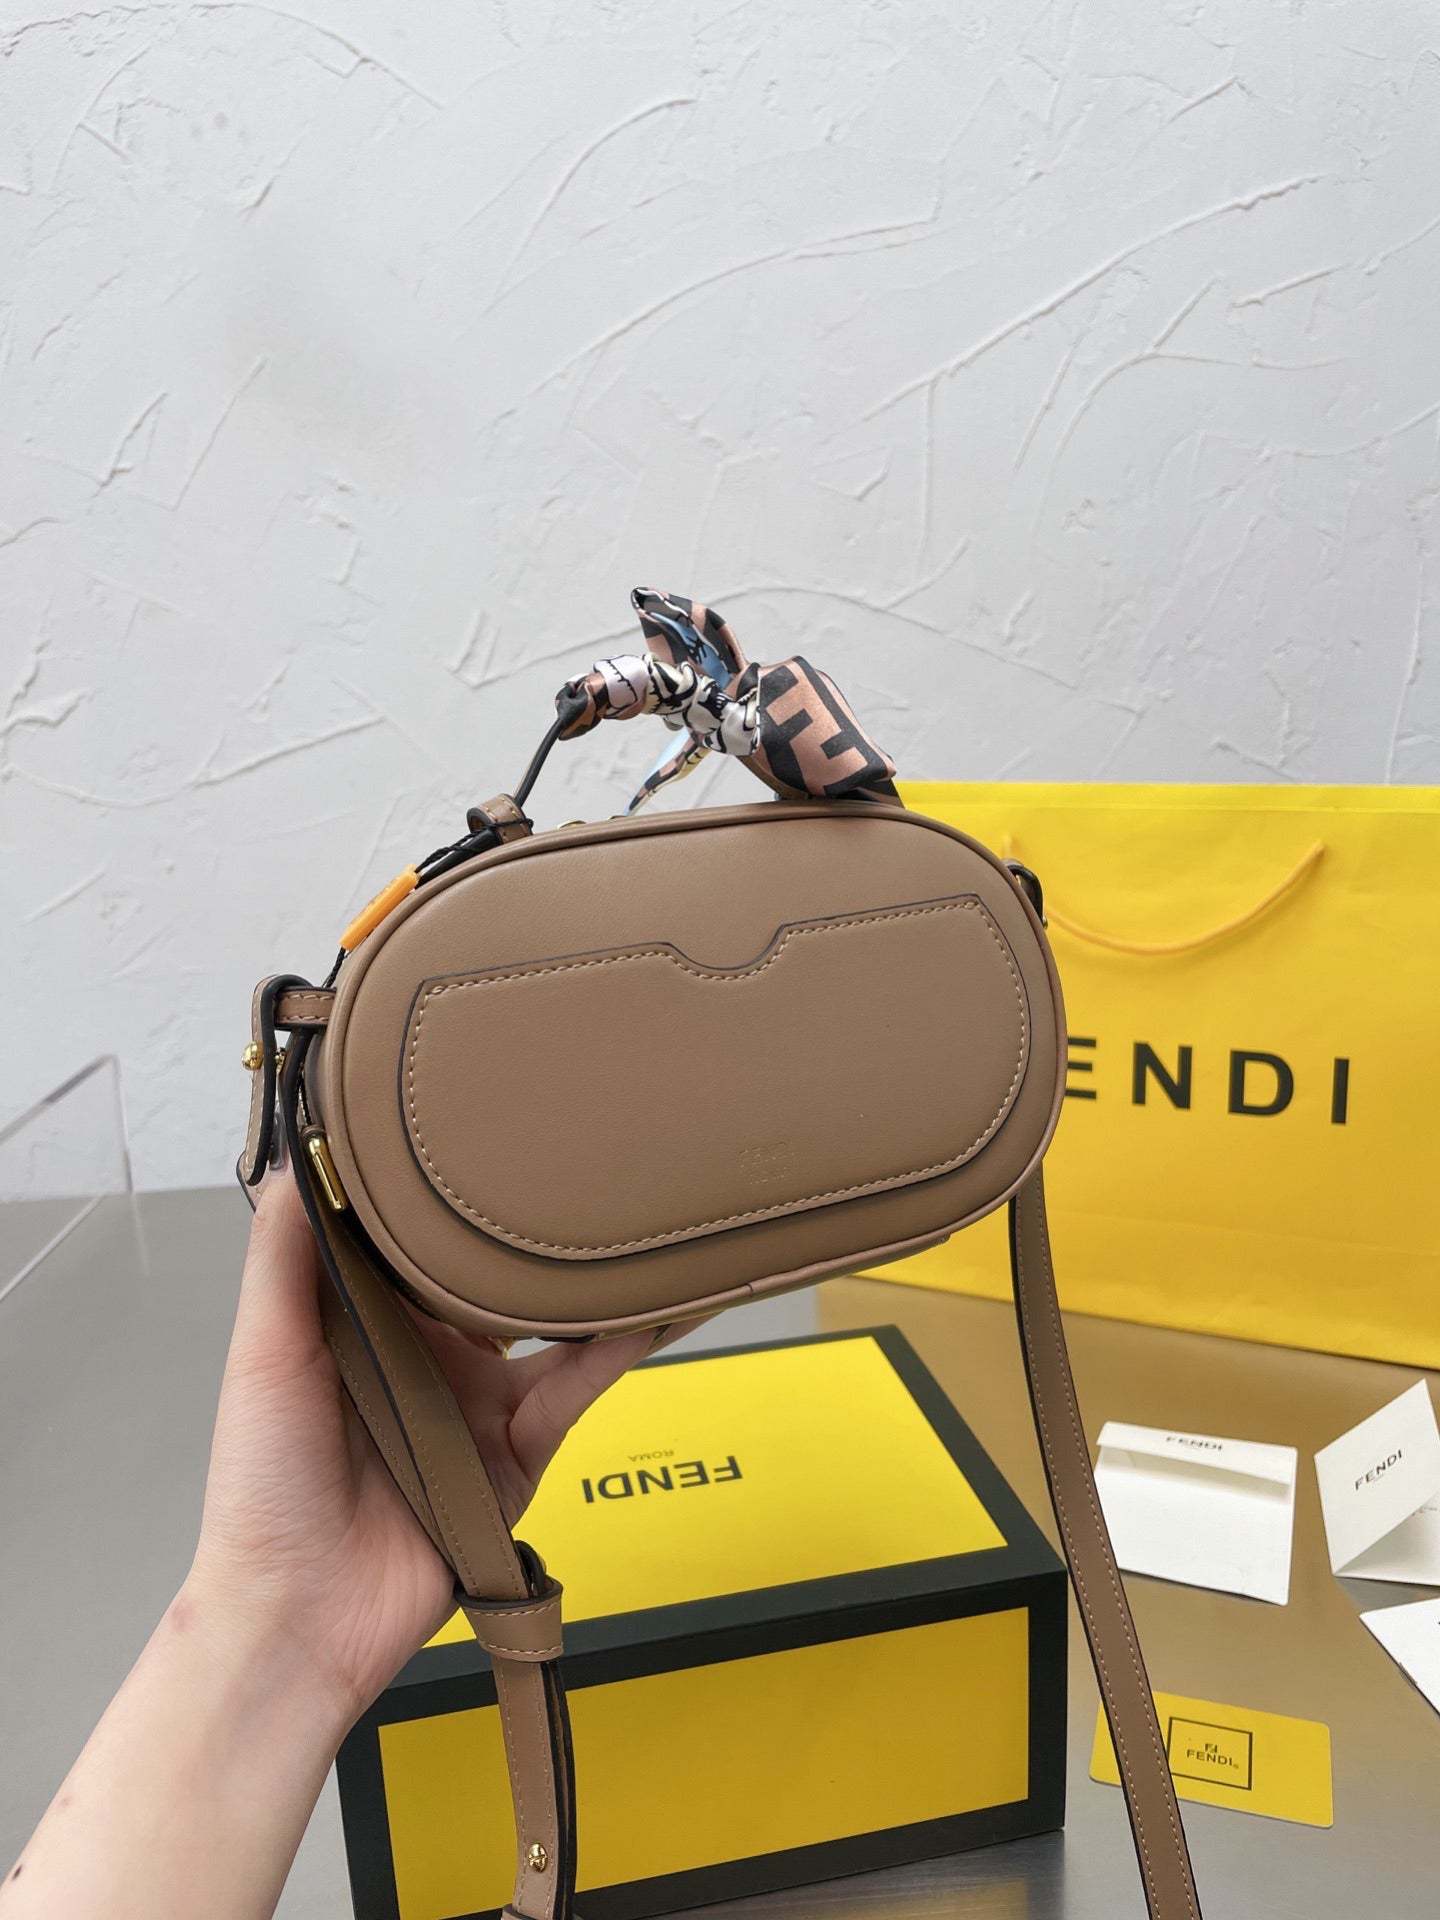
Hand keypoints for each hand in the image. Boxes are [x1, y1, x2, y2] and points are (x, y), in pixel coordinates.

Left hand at [185, 1173, 658, 1730]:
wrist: (300, 1612)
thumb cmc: (263, 1485)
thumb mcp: (263, 1353)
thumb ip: (283, 1259)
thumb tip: (303, 1158)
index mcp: (365, 1325)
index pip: (414, 1238)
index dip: (445, 1188)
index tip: (481, 1115)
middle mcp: (427, 1357)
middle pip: (491, 1277)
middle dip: (532, 1226)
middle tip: (580, 1151)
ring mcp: (477, 1406)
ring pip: (548, 1327)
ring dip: (588, 1281)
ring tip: (634, 1220)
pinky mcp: (518, 1455)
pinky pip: (575, 1391)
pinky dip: (613, 1351)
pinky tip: (647, 1308)